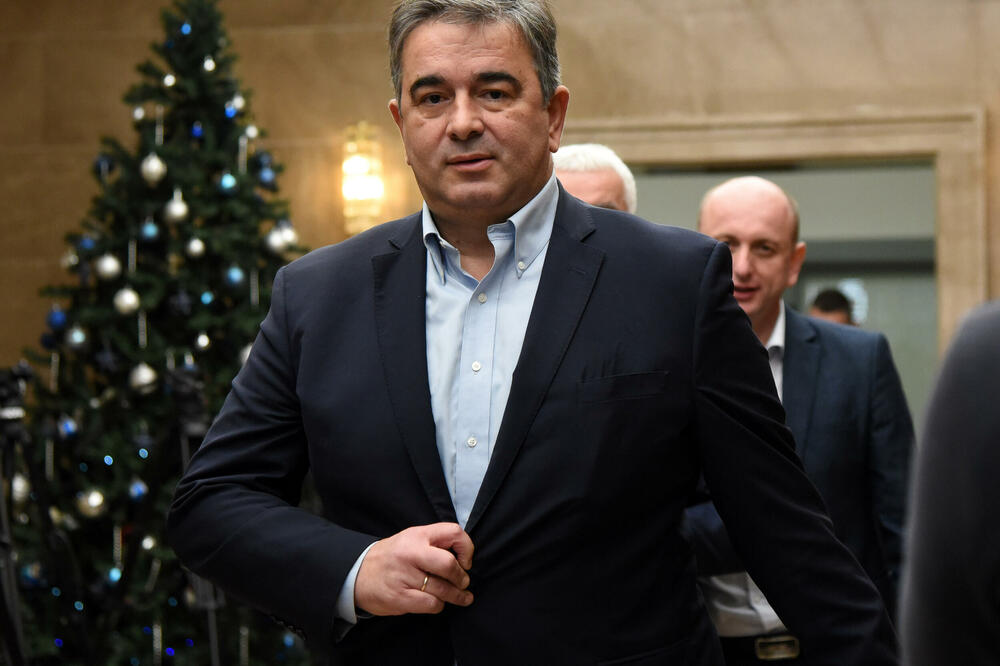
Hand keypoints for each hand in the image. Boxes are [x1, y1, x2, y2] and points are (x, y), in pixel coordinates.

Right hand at [355, 522, 473, 615]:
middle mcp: (410, 553)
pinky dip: (439, 605)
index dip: (467, 549)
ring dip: (456, 596)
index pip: (454, 533)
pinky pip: (431, 604)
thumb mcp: (412, 539)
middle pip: (449, 565)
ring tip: (461, 597)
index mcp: (417, 535)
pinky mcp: (399, 597)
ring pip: (443, 589)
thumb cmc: (392, 556)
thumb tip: (464, 559)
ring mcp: (404, 576)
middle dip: (462, 578)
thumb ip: (436, 543)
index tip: (465, 561)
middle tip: (463, 583)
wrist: (357, 573)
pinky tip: (437, 602)